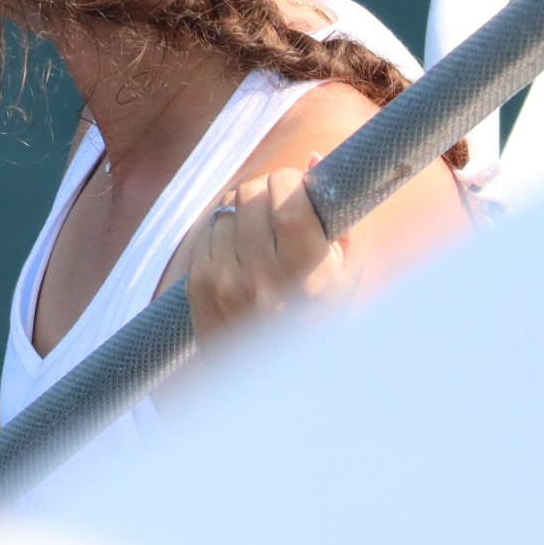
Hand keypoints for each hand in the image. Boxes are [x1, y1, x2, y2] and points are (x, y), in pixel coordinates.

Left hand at [185, 161, 357, 346]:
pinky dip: (224, 234)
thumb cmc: (321, 323)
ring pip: (227, 208)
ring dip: (245, 212)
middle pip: (252, 193)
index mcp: (310, 279)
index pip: (289, 201)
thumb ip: (336, 218)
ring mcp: (224, 284)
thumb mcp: (346, 278)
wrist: (273, 386)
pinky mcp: (196, 286)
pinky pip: (207, 231)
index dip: (291, 180)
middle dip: (267, 189)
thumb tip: (314, 158)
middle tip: (280, 205)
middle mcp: (263, 282)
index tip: (297, 184)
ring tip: (262, 240)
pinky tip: (241, 259)